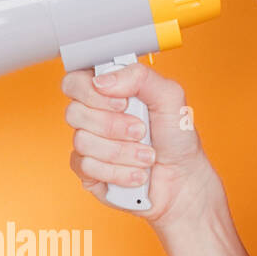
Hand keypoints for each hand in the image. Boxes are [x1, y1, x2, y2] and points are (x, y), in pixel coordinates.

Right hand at [62, 58, 214, 227]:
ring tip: (146, 156)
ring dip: (122, 151)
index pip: (75, 82)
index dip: (92, 92)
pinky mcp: (88, 172)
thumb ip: (139, 77)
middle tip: (141, 131)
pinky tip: (136, 173)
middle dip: (113, 126)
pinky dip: (118, 172)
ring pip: (82, 141)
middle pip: (74, 112)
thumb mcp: (169, 97)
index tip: (122, 103)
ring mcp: (89, 145)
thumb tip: (102, 81)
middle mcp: (94, 116)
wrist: (182, 179)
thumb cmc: (176, 138)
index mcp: (108, 92)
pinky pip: (86, 167)